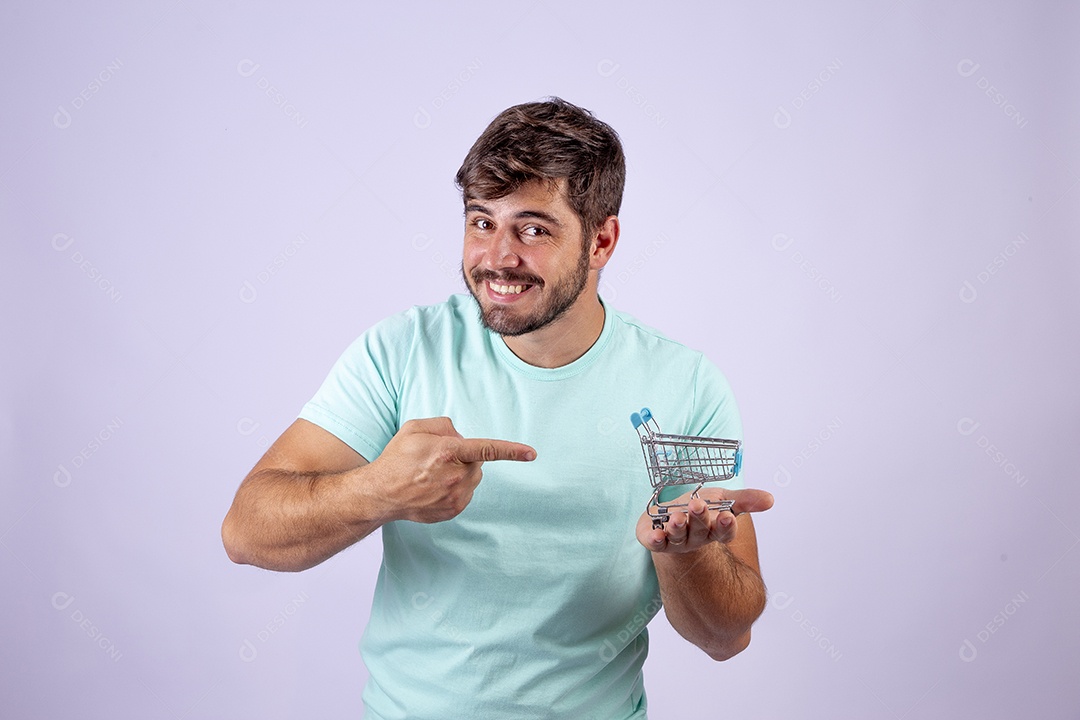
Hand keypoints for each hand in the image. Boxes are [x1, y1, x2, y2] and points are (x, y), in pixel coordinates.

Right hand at [371, 417, 535, 523]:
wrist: (381, 494)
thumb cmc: (397, 458)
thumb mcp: (415, 427)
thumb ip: (443, 424)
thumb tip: (461, 436)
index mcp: (449, 452)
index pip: (487, 449)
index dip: (511, 451)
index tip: (532, 453)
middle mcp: (456, 476)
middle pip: (476, 461)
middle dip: (464, 457)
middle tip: (436, 458)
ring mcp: (456, 496)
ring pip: (472, 478)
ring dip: (460, 473)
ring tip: (432, 475)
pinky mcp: (453, 510)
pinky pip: (465, 493)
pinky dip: (455, 488)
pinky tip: (434, 488)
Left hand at [636, 488, 773, 552]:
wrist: (670, 514)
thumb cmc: (700, 506)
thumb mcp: (723, 498)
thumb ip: (745, 500)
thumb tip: (770, 499)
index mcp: (714, 529)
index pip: (724, 532)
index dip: (726, 526)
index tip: (727, 516)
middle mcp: (696, 538)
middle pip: (700, 531)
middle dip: (699, 519)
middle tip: (698, 505)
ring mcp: (676, 541)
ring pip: (678, 537)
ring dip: (677, 528)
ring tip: (676, 518)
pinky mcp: (655, 540)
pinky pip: (656, 543)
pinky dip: (655, 540)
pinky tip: (655, 535)